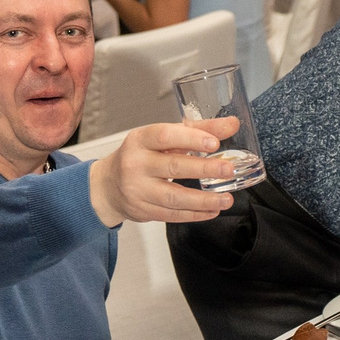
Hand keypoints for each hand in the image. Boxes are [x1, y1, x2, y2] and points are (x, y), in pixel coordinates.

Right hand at [87, 118, 239, 226]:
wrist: (108, 185)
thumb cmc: (141, 156)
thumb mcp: (163, 138)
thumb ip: (198, 130)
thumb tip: (231, 125)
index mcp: (140, 140)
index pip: (165, 136)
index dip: (191, 139)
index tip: (214, 143)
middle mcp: (136, 164)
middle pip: (173, 167)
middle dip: (203, 169)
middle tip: (228, 170)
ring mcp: (138, 190)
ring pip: (174, 197)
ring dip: (204, 200)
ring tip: (226, 199)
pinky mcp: (143, 210)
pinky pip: (172, 215)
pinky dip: (195, 214)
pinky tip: (212, 210)